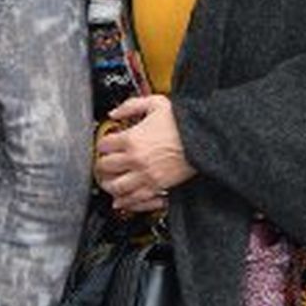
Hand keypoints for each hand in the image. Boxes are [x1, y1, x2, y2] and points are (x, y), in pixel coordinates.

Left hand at [94, 95, 196, 212]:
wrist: (203, 139)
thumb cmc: (182, 123)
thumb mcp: (155, 103)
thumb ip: (131, 105)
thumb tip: (115, 112)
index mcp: (131, 139)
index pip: (103, 146)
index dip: (102, 144)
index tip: (106, 145)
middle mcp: (135, 159)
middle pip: (104, 168)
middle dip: (102, 165)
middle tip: (103, 164)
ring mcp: (145, 176)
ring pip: (116, 188)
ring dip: (109, 185)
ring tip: (109, 182)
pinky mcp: (157, 187)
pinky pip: (136, 200)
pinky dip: (126, 202)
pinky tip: (122, 201)